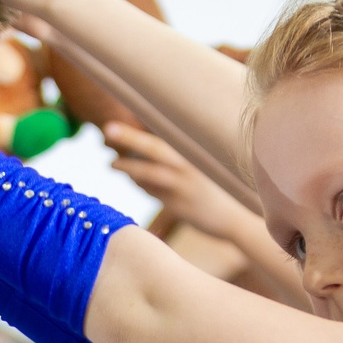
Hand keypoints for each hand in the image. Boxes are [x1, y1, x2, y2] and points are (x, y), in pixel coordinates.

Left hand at [106, 123, 261, 242]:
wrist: (235, 218)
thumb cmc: (217, 192)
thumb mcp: (200, 170)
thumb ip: (178, 160)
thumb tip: (151, 149)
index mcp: (192, 155)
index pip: (161, 139)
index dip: (138, 131)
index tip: (118, 123)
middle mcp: (187, 168)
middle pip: (154, 148)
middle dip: (130, 137)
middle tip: (107, 128)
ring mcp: (182, 186)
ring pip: (149, 173)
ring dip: (128, 167)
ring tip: (112, 164)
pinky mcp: (178, 205)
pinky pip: (153, 193)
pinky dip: (141, 185)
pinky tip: (135, 181)